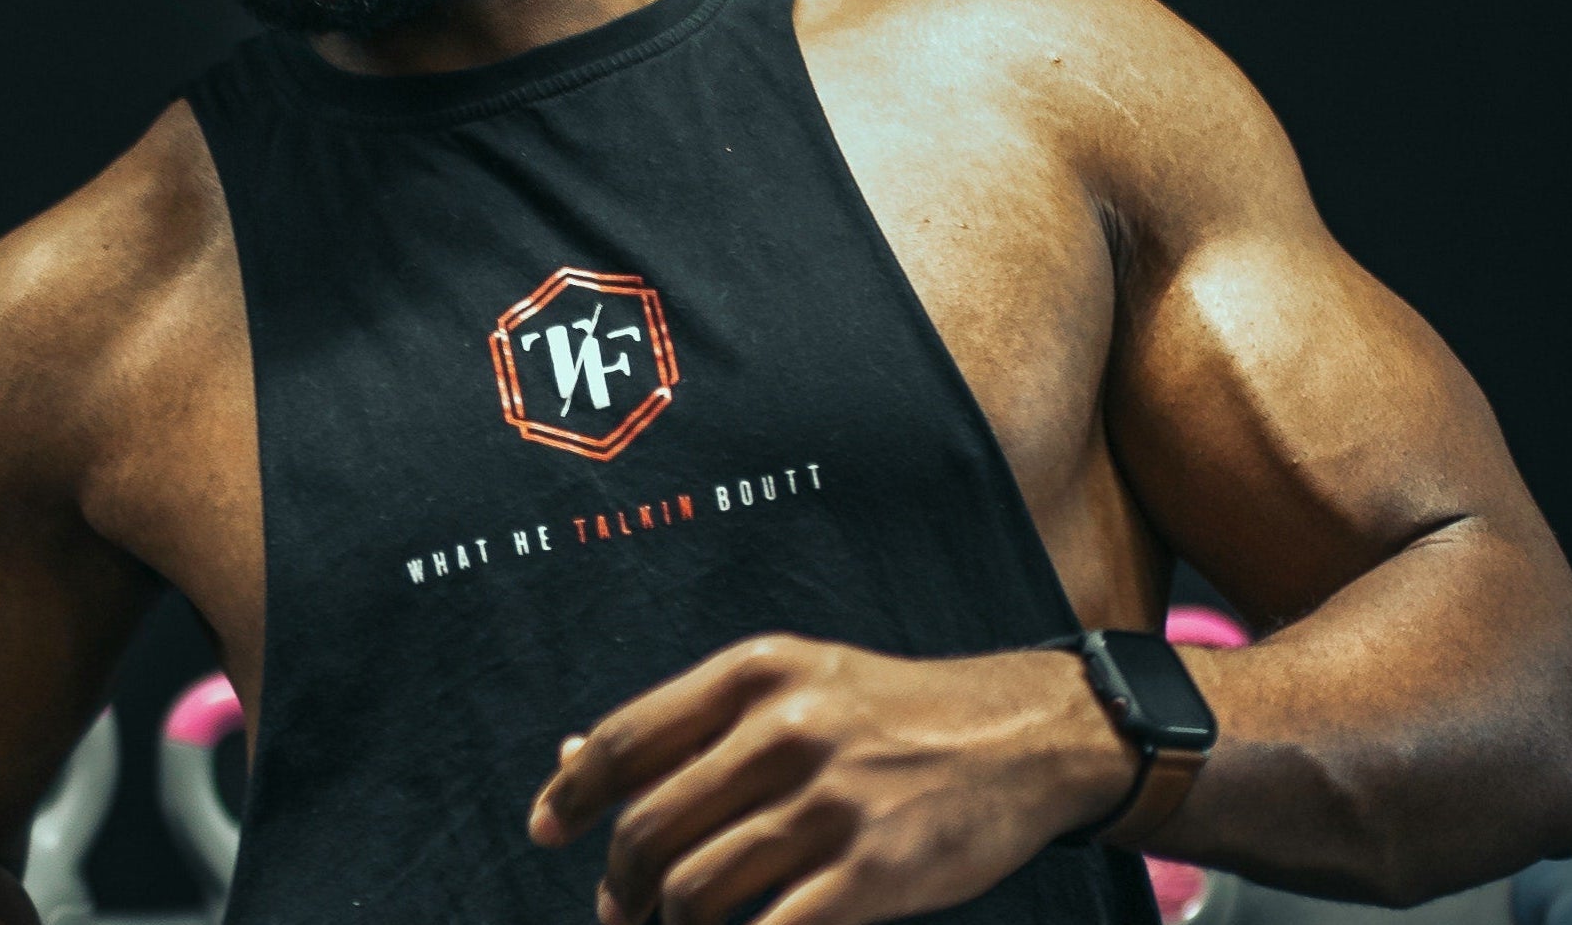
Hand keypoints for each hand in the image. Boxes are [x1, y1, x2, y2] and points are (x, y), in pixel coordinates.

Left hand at [526, 632, 1138, 924]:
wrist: (1025, 736)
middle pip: (649, 830)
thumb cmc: (892, 716)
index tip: (547, 827)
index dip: (574, 793)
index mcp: (761, 672)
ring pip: (692, 893)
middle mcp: (788, 726)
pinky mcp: (870, 873)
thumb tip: (567, 761)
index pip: (629, 739)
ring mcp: (830, 801)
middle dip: (619, 889)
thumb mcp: (796, 688)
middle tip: (622, 914)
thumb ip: (689, 727)